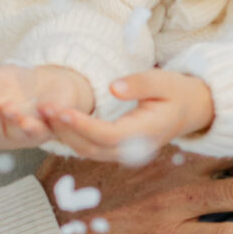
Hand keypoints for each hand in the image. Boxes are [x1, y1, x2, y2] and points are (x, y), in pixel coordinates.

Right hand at [0, 63, 93, 149]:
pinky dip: (50, 116)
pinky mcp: (58, 125)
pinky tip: (45, 105)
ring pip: (25, 132)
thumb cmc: (11, 86)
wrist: (46, 77)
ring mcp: (35, 133)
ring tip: (12, 107)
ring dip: (18, 121)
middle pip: (1, 132)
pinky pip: (54, 124)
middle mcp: (12, 136)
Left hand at [39, 67, 215, 161]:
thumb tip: (113, 87)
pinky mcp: (114, 148)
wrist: (190, 110)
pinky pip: (87, 147)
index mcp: (145, 134)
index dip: (82, 125)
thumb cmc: (177, 93)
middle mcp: (131, 149)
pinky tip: (53, 119)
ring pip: (85, 150)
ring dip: (63, 134)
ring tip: (42, 112)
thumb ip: (139, 84)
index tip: (61, 109)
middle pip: (90, 147)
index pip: (107, 134)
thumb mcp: (164, 81)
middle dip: (64, 130)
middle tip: (42, 108)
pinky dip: (69, 136)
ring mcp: (122, 152)